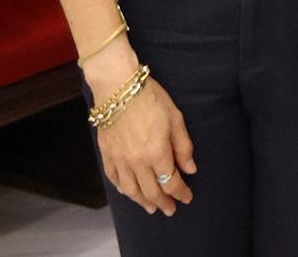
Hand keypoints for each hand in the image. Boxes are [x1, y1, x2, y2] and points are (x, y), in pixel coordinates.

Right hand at [88, 47, 194, 215]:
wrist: (118, 86)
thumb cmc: (150, 97)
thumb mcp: (175, 117)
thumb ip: (183, 146)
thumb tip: (190, 168)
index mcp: (157, 152)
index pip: (171, 182)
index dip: (180, 192)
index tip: (187, 198)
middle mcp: (137, 161)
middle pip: (151, 191)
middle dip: (164, 202)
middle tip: (171, 209)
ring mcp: (120, 160)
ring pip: (131, 190)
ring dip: (143, 201)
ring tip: (152, 207)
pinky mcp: (107, 154)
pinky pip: (115, 179)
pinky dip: (123, 189)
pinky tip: (129, 192)